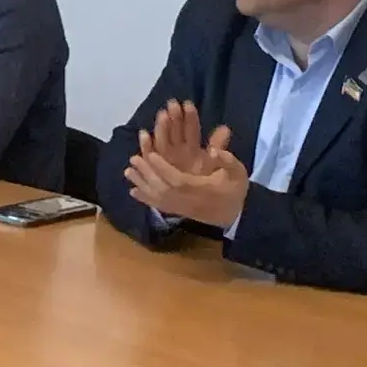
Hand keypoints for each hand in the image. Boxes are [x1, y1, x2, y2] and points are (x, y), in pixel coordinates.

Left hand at [126, 132, 249, 230]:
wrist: (237, 215)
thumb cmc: (235, 189)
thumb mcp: (238, 172)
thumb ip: (228, 160)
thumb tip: (215, 151)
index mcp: (202, 189)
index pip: (178, 180)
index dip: (163, 169)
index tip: (150, 154)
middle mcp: (189, 201)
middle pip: (163, 189)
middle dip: (147, 174)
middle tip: (134, 158)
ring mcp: (183, 208)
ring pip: (158, 199)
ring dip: (142, 184)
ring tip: (128, 171)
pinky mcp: (180, 212)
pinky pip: (160, 207)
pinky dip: (145, 199)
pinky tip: (133, 191)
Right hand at [138, 99, 232, 179]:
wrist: (205, 202)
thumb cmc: (211, 180)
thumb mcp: (218, 162)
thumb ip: (218, 145)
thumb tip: (226, 128)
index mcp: (193, 146)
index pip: (191, 128)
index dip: (190, 117)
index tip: (188, 104)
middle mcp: (178, 149)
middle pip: (174, 130)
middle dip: (173, 117)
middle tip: (173, 104)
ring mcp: (167, 157)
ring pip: (162, 139)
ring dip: (161, 127)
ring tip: (163, 115)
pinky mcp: (157, 167)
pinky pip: (151, 154)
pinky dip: (147, 144)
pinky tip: (145, 134)